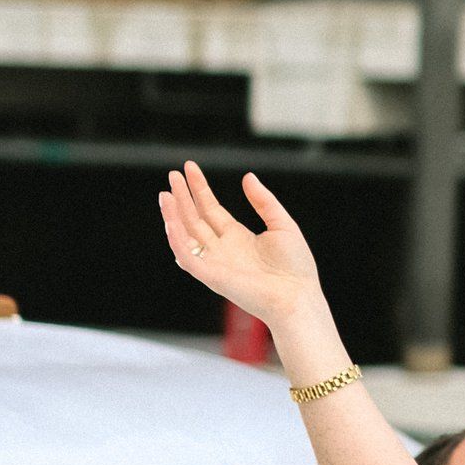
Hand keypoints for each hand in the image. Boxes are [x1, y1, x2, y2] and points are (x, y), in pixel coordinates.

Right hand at [157, 164, 325, 336]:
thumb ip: (264, 201)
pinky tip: (171, 221)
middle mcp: (222, 249)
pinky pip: (187, 257)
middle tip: (173, 174)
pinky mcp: (211, 276)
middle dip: (183, 197)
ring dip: (174, 215)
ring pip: (186, 235)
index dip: (199, 189)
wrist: (298, 296)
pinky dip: (177, 240)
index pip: (211, 209)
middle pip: (195, 218)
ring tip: (166, 194)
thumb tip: (248, 177)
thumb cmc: (296, 267)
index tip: (189, 168)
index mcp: (237, 237)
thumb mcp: (282, 224)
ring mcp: (214, 262)